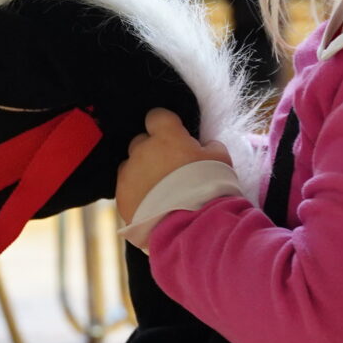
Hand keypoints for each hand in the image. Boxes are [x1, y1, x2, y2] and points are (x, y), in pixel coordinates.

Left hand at [116, 108, 229, 223]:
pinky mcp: (121, 197)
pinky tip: (151, 206)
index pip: (157, 116)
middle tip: (170, 168)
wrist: (191, 225)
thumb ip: (210, 146)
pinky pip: (126, 189)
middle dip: (153, 151)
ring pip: (131, 166)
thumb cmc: (209, 188)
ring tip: (160, 191)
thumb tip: (205, 145)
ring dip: (142, 172)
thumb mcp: (221, 160)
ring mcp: (128, 174)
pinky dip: (136, 194)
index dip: (165, 125)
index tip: (174, 135)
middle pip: (141, 142)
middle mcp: (142, 150)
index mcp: (165, 136)